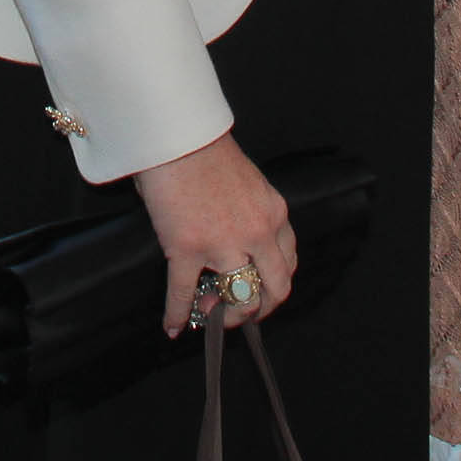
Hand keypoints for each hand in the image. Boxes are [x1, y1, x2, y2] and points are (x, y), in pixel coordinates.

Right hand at [130, 130, 295, 337]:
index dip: (274, 284)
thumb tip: (232, 239)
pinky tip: (173, 325)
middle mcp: (257, 232)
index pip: (287, 262)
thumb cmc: (205, 150)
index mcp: (274, 213)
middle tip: (238, 311)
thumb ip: (250, 213)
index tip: (259, 290)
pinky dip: (178, 314)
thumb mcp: (248, 183)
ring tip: (209, 315)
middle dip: (258, 308)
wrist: (177, 134)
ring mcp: (223, 243)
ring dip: (227, 315)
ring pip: (240, 298)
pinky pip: (184, 293)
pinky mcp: (188, 247)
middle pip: (275, 289)